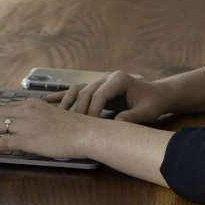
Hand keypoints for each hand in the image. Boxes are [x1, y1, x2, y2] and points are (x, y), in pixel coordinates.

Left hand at [0, 98, 99, 158]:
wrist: (85, 133)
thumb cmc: (74, 128)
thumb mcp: (52, 118)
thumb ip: (37, 119)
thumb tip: (28, 128)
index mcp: (30, 104)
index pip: (1, 108)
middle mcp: (24, 110)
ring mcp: (25, 124)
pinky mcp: (27, 138)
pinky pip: (0, 142)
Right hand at [45, 70, 171, 122]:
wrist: (156, 94)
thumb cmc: (152, 103)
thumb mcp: (145, 112)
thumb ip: (131, 117)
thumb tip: (115, 126)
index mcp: (119, 79)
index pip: (99, 94)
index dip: (92, 110)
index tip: (89, 126)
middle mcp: (107, 77)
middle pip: (85, 92)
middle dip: (79, 110)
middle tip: (73, 127)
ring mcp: (100, 81)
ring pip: (78, 90)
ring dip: (66, 102)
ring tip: (55, 114)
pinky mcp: (97, 87)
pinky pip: (77, 91)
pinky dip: (64, 96)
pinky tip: (48, 100)